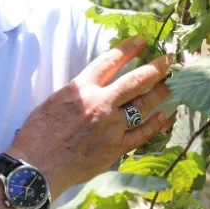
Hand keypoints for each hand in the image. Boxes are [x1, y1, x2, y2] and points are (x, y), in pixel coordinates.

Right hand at [8, 36, 174, 198]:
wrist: (37, 168)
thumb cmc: (37, 134)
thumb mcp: (54, 100)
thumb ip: (78, 90)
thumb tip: (94, 84)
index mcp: (82, 88)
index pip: (110, 61)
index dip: (128, 48)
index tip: (142, 40)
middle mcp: (100, 103)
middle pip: (135, 80)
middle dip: (156, 67)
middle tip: (169, 60)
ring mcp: (111, 127)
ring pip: (144, 104)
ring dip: (161, 92)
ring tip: (172, 83)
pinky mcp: (116, 148)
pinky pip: (143, 133)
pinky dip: (157, 124)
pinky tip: (166, 116)